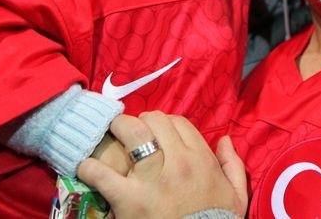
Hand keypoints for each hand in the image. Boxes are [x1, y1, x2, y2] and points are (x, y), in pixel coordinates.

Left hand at [78, 112, 247, 218]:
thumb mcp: (236, 195)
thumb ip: (233, 165)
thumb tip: (225, 140)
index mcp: (200, 160)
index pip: (178, 123)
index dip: (164, 123)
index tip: (155, 132)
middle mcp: (177, 163)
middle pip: (154, 121)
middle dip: (140, 122)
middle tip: (130, 132)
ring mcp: (152, 179)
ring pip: (132, 133)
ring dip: (118, 129)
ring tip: (108, 134)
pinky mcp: (128, 199)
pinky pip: (102, 173)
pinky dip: (88, 167)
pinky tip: (84, 165)